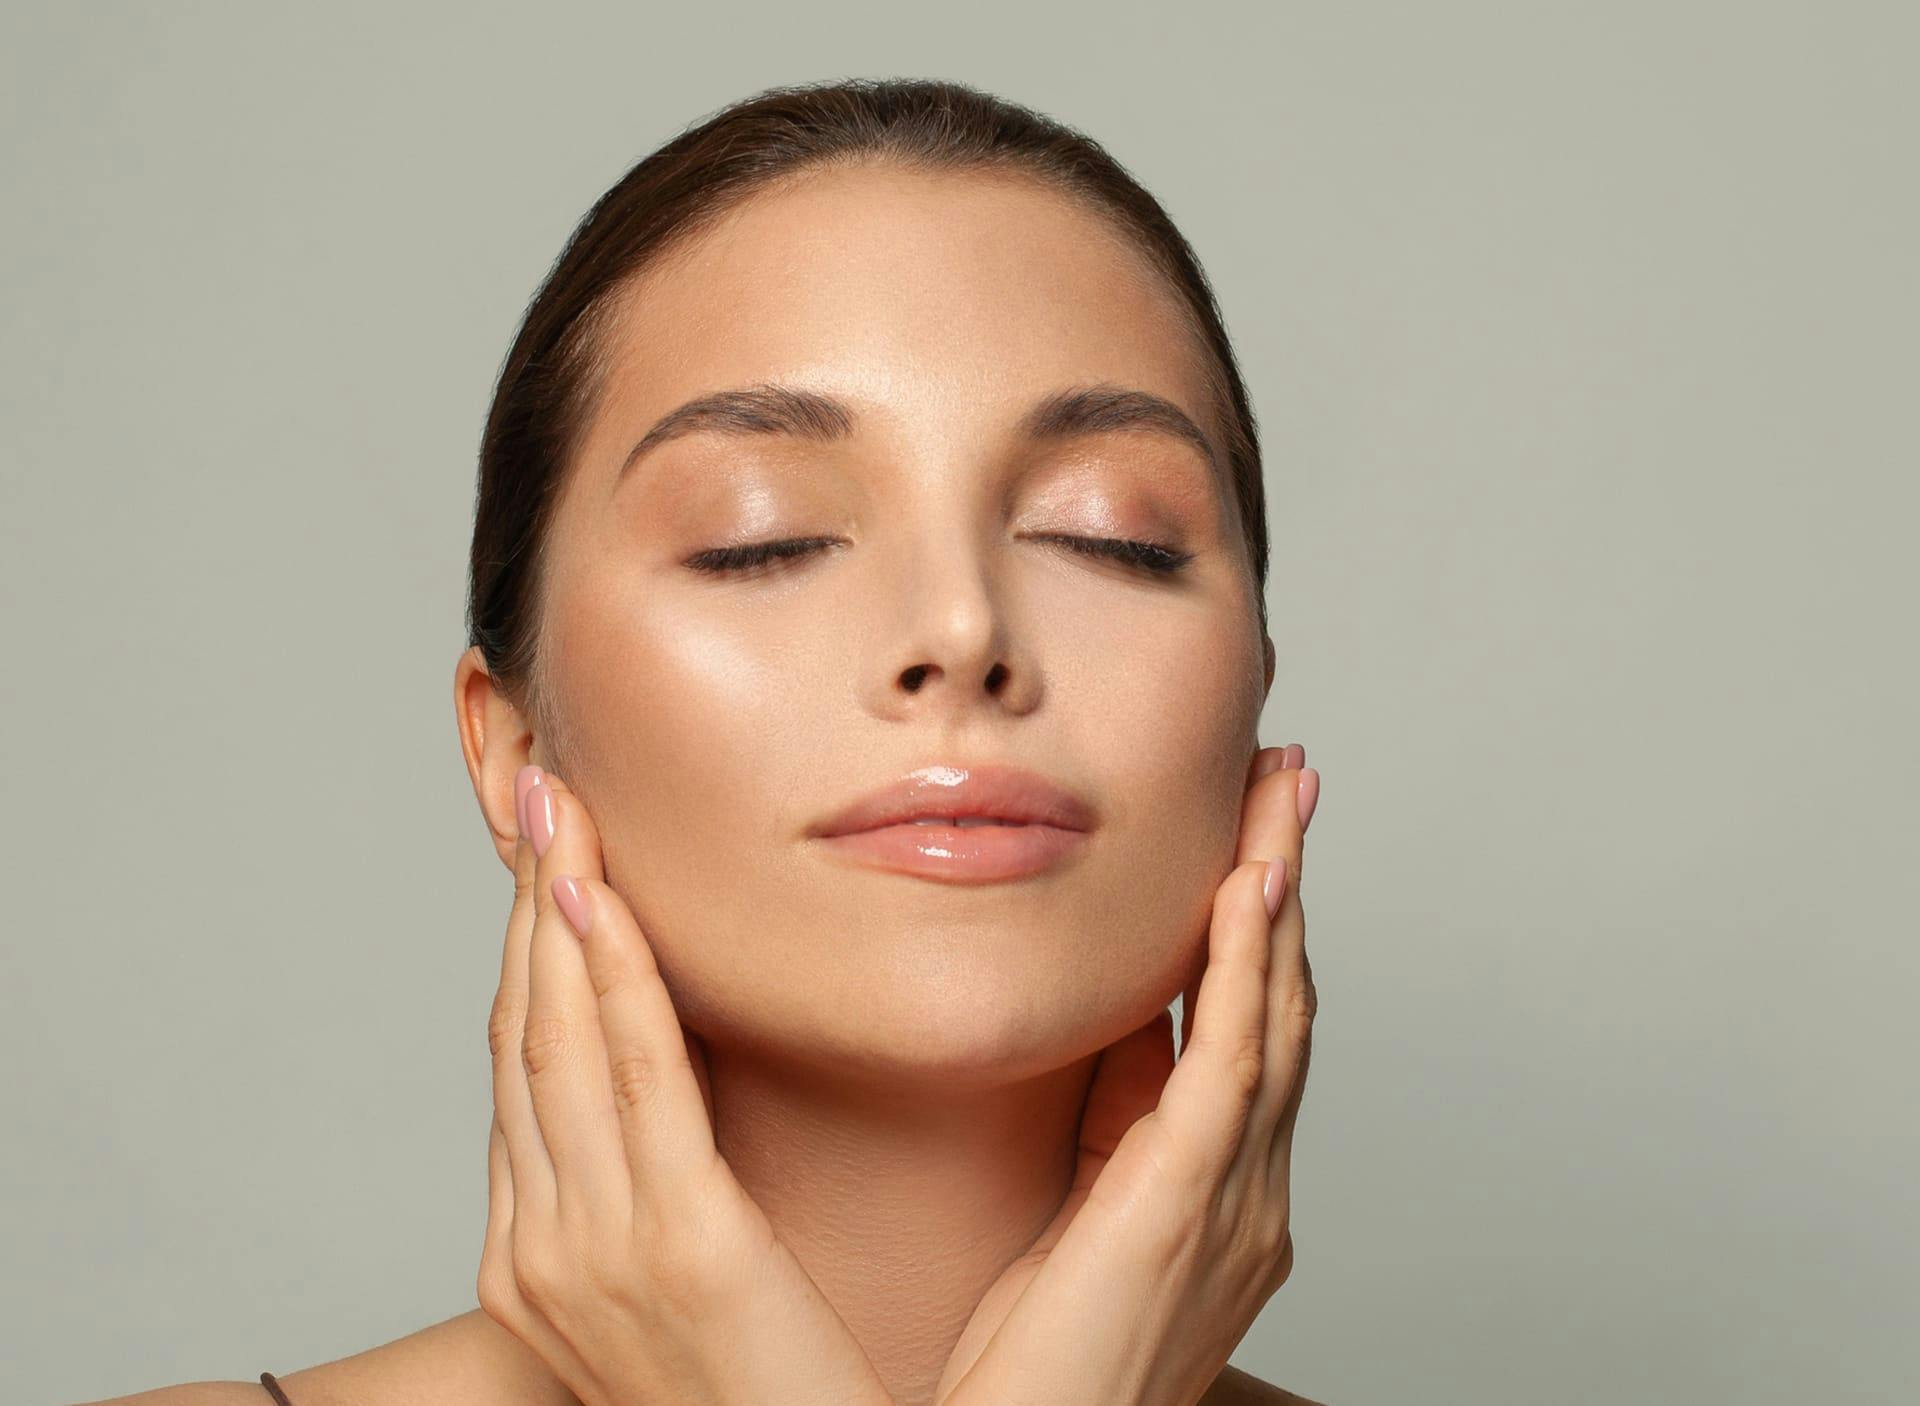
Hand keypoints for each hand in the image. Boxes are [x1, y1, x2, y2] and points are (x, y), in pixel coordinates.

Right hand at [477, 764, 896, 1405]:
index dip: (527, 955)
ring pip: (559, 1038)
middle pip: (524, 1035)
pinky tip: (599, 896)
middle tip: (541, 796)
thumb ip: (658, 1194)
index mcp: (534, 1258)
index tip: (546, 863)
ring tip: (562, 811)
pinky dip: (610, 975)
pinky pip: (636, 1080)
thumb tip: (677, 1098)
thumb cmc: (757, 1402)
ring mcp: (590, 1248)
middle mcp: (539, 1246)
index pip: (522, 1071)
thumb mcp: (678, 1289)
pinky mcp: (676, 1243)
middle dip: (527, 907)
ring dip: (557, 910)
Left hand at [932, 743, 1320, 1405]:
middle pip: (1283, 1001)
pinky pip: (1232, 1066)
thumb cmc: (1039, 1361)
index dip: (1260, 925)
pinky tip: (1247, 889)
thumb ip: (1112, 1119)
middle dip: (1286, 883)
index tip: (1253, 836)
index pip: (1253, 1027)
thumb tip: (1117, 1020)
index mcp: (1223, 1189)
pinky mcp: (1187, 1202)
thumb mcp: (1082, 1211)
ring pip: (1274, 1013)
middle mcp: (1251, 1188)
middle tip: (1286, 781)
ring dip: (1277, 895)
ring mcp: (1235, 1197)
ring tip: (1278, 797)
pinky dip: (1247, 969)